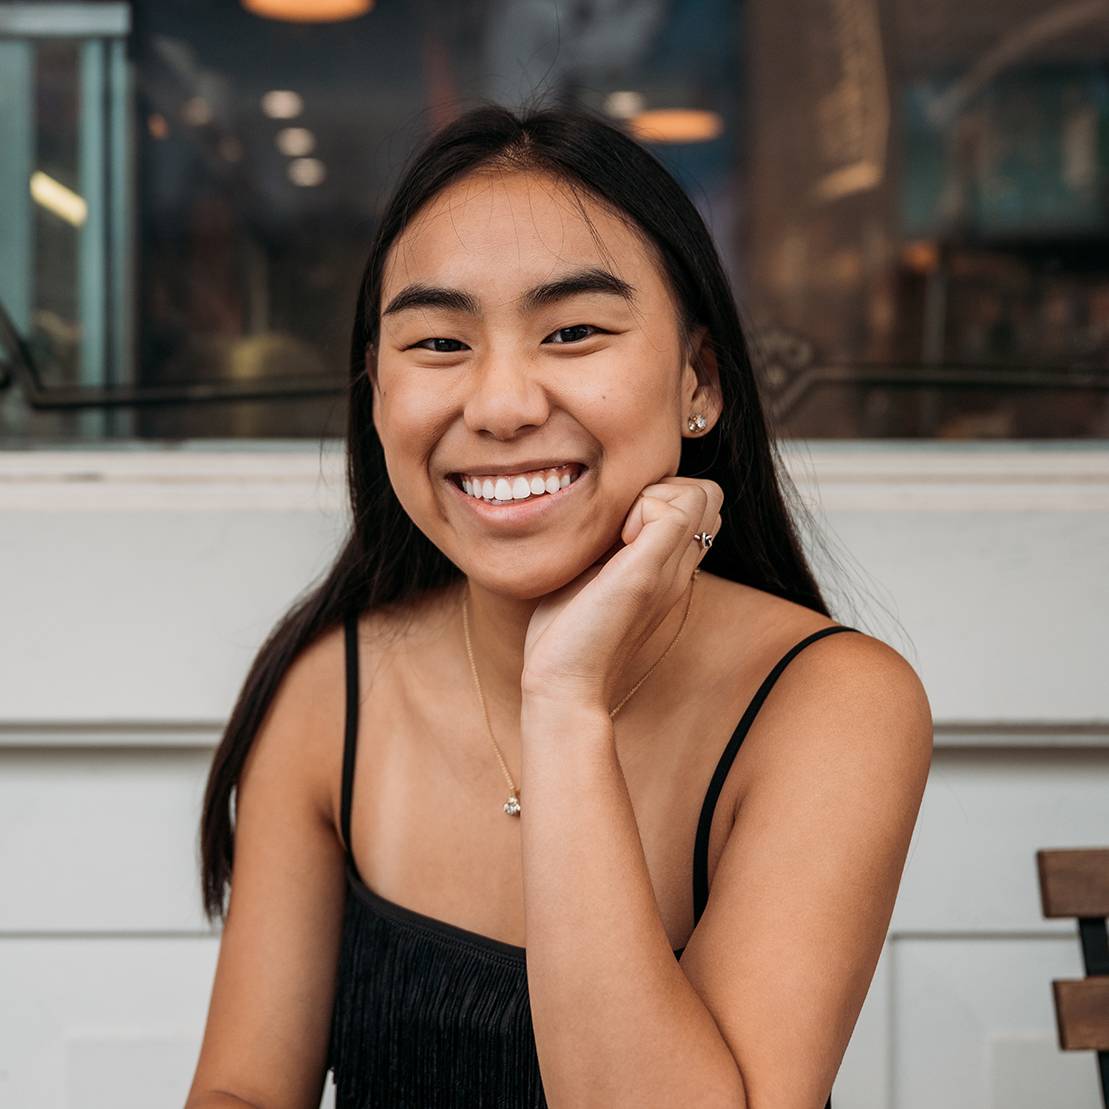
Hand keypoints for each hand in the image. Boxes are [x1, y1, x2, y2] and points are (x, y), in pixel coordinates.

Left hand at [521, 476, 722, 710]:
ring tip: (620, 532)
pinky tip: (616, 541)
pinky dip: (643, 507)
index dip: (662, 496)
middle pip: (709, 495)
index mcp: (668, 569)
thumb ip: (607, 545)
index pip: (699, 508)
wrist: (564, 682)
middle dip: (666, 488)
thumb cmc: (566, 633)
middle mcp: (679, 568)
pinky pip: (676, 509)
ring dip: (657, 495)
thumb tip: (600, 513)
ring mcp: (670, 570)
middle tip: (622, 522)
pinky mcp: (650, 572)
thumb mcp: (592, 576)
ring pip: (703, 493)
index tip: (620, 524)